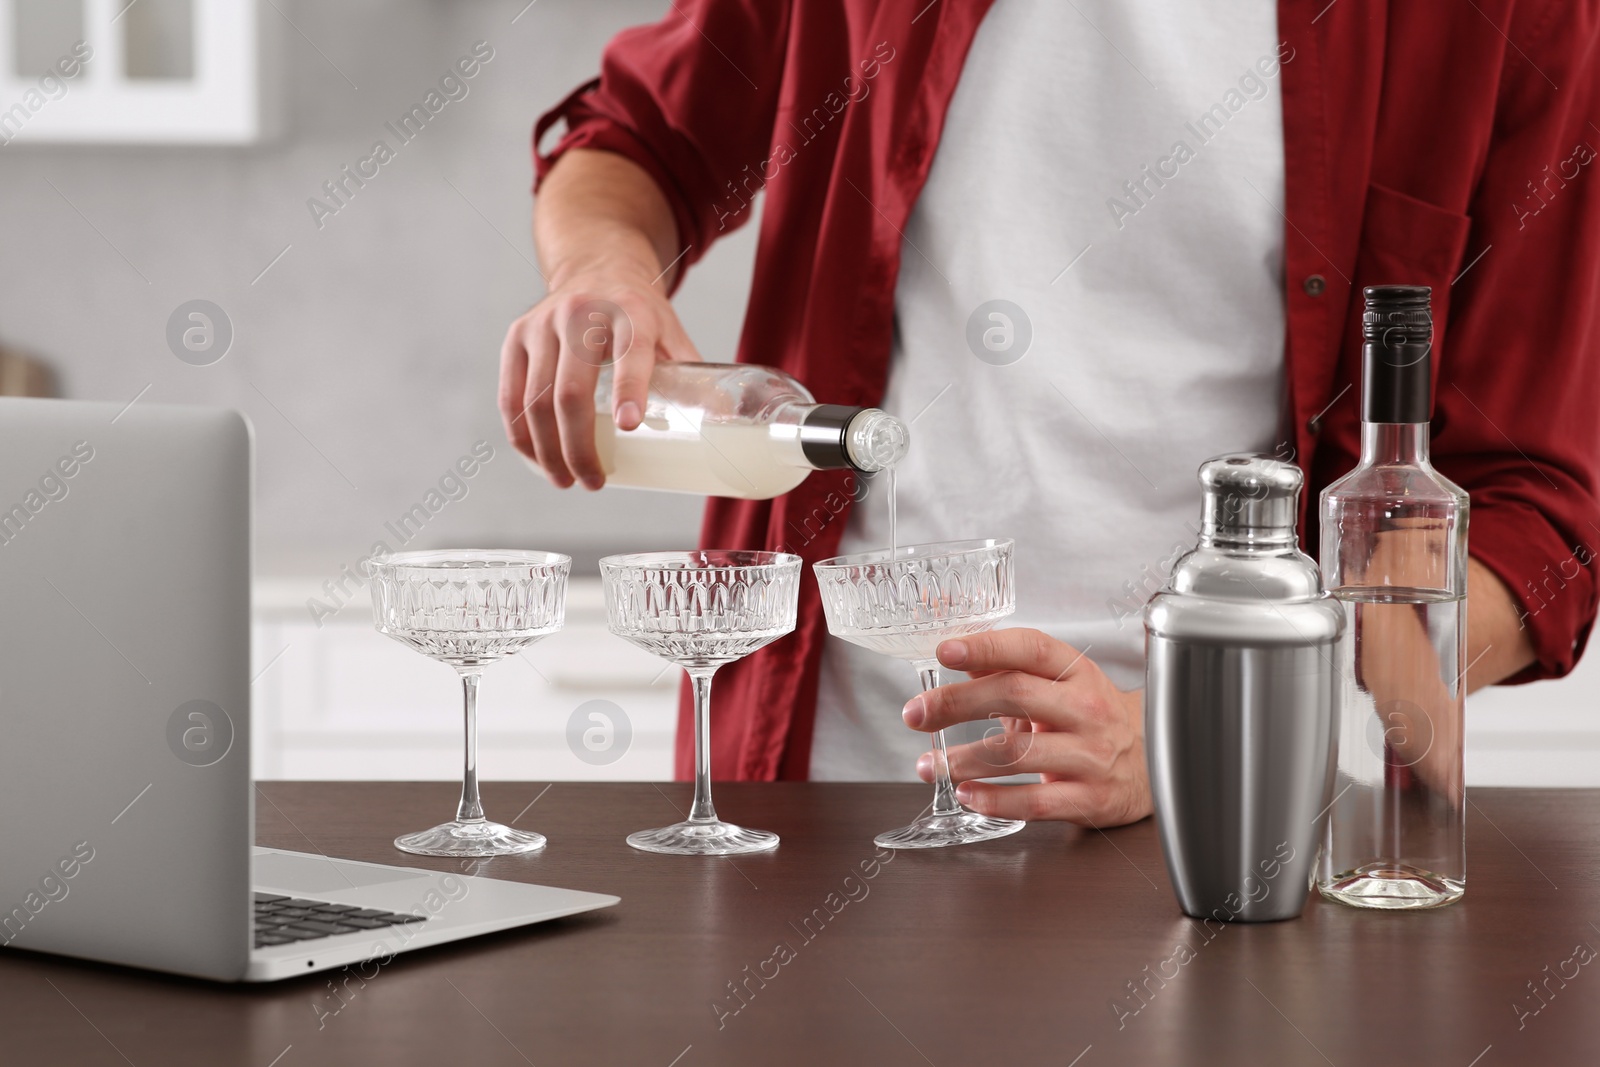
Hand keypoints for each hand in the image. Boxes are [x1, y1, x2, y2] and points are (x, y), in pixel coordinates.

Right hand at [498, 260, 700, 489]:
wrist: (596, 266)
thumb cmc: (640, 312)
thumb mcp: (672, 332)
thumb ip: (694, 376)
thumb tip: (725, 427)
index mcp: (631, 312)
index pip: (629, 353)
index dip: (629, 390)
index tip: (629, 427)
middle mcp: (581, 313)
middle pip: (571, 393)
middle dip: (578, 448)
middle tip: (594, 483)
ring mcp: (542, 324)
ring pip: (535, 401)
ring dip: (547, 451)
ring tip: (565, 481)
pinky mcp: (517, 337)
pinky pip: (511, 395)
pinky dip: (520, 434)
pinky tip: (535, 459)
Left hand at [901, 628, 1151, 827]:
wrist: (1151, 762)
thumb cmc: (1088, 717)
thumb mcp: (1056, 682)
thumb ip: (1004, 665)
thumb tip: (949, 646)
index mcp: (1075, 671)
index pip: (1030, 648)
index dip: (986, 647)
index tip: (944, 651)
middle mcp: (1085, 708)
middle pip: (1014, 694)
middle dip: (956, 704)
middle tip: (916, 714)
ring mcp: (1090, 755)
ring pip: (1018, 753)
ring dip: (964, 760)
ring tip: (930, 765)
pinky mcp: (1088, 798)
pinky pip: (1035, 801)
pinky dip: (995, 800)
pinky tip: (966, 794)